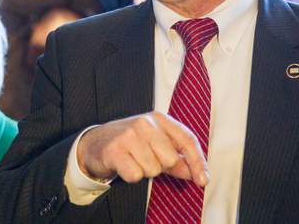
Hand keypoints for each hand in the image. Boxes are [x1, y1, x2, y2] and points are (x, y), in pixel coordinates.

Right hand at [76, 111, 208, 185]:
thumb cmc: (130, 143)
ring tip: (133, 159)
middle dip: (161, 166)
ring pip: (153, 169)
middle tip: (145, 158)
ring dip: (144, 171)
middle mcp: (145, 123)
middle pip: (170, 159)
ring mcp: (129, 135)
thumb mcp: (156, 145)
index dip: (198, 161)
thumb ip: (178, 158)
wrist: (94, 142)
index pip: (187, 139)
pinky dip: (131, 176)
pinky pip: (136, 175)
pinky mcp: (115, 150)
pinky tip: (123, 165)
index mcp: (159, 119)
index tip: (203, 180)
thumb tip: (197, 174)